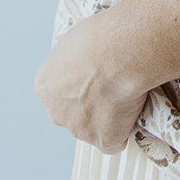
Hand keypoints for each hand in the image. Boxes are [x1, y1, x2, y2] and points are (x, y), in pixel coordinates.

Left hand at [33, 5, 150, 153]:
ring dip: (108, 117)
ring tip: (127, 92)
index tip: (94, 76)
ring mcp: (79, 130)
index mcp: (45, 87)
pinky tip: (134, 109)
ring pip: (94, 128)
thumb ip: (74, 61)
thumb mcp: (76, 41)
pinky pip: (116, 141)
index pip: (60, 93)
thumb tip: (86, 60)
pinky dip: (125, 130)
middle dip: (88, 106)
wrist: (121, 53)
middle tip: (110, 86)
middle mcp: (56, 113)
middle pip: (72, 114)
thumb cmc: (100, 38)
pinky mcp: (104, 140)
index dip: (79, 85)